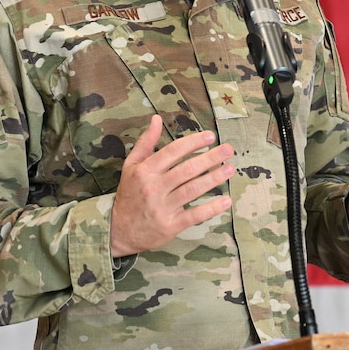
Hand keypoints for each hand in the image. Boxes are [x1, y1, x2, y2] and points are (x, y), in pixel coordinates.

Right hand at [110, 117, 235, 257]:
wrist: (118, 230)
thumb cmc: (129, 194)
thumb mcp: (131, 166)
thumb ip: (145, 142)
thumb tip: (156, 119)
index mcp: (145, 171)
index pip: (172, 151)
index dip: (193, 142)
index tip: (210, 136)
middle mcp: (154, 187)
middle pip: (186, 169)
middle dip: (210, 158)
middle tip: (228, 149)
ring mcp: (162, 207)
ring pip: (192, 189)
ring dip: (214, 178)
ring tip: (230, 168)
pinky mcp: (170, 226)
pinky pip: (194, 215)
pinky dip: (211, 208)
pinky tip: (226, 200)